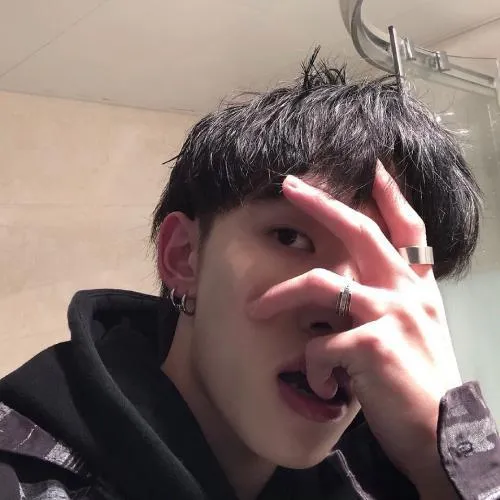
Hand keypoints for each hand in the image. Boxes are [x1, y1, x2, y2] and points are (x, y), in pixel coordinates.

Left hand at [250, 162, 460, 495]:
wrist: (444, 432)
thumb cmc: (419, 380)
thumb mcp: (413, 330)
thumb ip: (387, 301)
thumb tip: (345, 286)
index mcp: (417, 287)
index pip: (409, 229)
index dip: (392, 196)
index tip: (374, 168)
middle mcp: (406, 292)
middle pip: (361, 233)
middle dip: (322, 205)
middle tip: (290, 185)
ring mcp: (391, 315)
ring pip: (321, 284)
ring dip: (281, 296)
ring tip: (255, 309)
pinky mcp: (374, 346)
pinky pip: (319, 344)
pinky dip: (310, 364)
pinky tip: (319, 382)